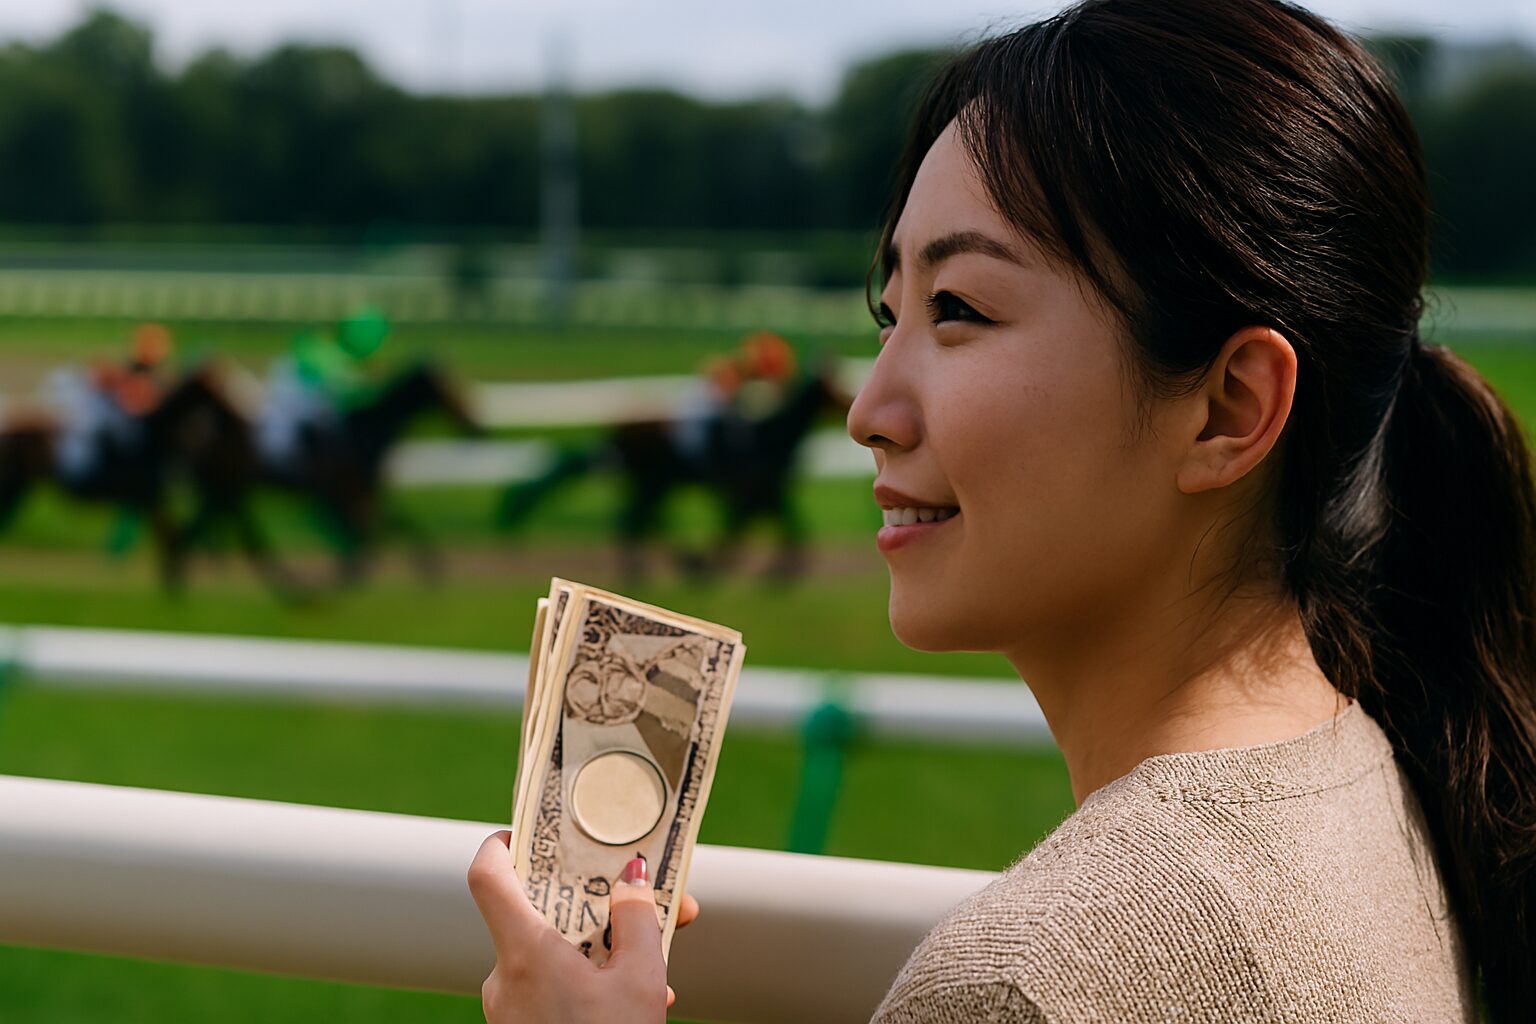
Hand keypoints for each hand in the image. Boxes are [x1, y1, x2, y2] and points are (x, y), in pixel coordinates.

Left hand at [468, 831, 700, 1022]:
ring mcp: (508, 1007)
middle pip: (537, 913)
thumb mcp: (639, 981)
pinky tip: (635, 1002)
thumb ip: (636, 919)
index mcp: (524, 951)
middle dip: (592, 903)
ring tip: (655, 970)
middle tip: (635, 898)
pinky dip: (589, 983)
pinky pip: (551, 987)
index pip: (487, 875)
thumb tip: (632, 876)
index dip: (503, 843)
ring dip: (601, 950)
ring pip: (552, 954)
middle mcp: (504, 976)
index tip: (530, 831)